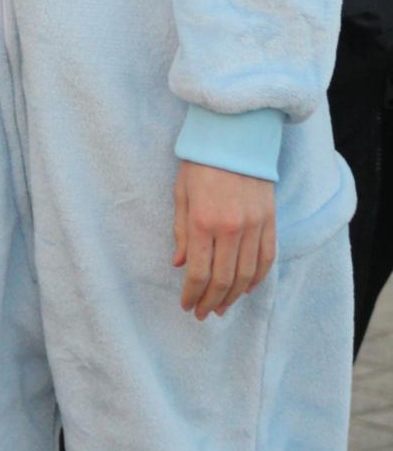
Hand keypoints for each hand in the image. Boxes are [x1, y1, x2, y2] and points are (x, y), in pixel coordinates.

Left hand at [173, 160, 275, 319]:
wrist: (235, 136)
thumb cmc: (201, 163)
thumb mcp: (181, 194)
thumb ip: (181, 232)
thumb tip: (180, 265)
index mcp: (203, 222)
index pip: (198, 272)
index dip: (192, 295)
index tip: (186, 306)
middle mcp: (230, 228)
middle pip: (223, 279)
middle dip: (211, 301)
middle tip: (202, 314)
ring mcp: (254, 225)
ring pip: (247, 274)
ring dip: (233, 296)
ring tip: (222, 307)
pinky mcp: (270, 220)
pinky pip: (266, 258)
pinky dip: (257, 278)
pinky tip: (246, 289)